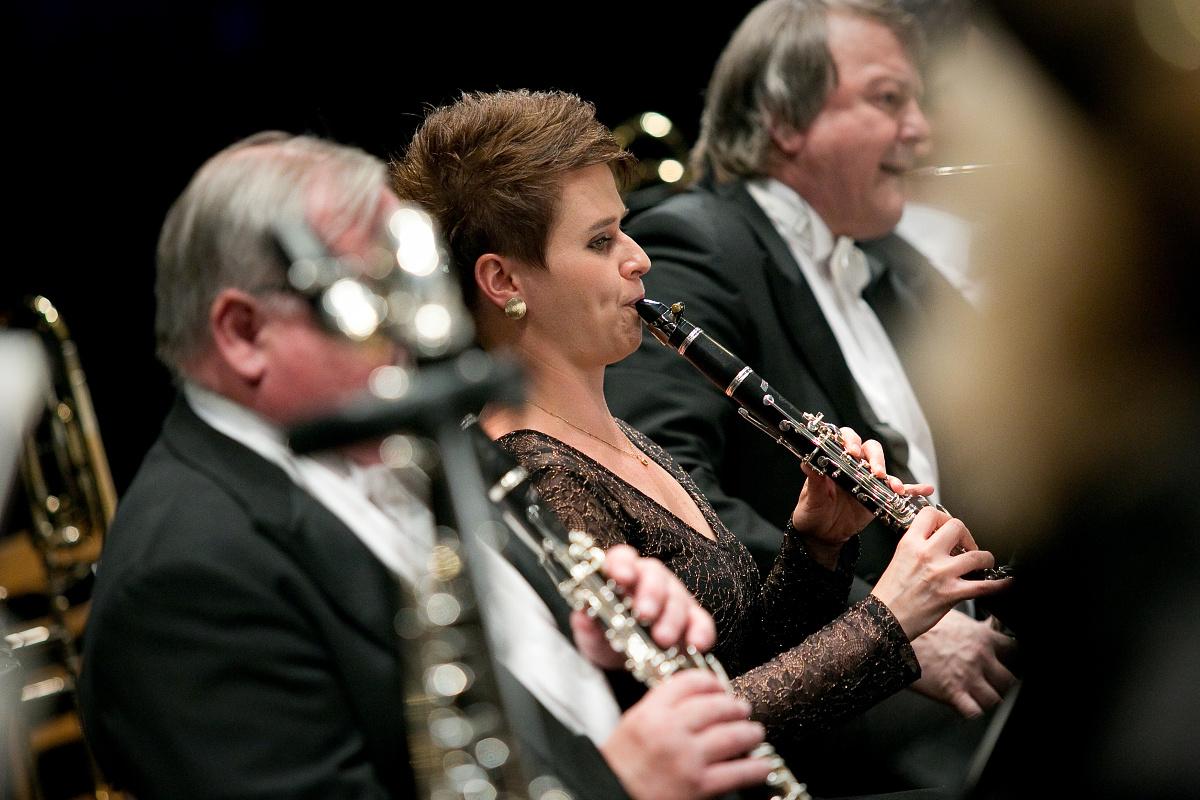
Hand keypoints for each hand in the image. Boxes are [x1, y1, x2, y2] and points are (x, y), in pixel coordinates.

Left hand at [571, 544, 715, 669]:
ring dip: (671, 618)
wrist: (630, 662)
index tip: (621, 577)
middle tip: (644, 614)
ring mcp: (674, 597)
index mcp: (622, 575)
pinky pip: (701, 620)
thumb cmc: (610, 640)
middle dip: (650, 593)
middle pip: (654, 575)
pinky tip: (696, 645)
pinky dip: (700, 631)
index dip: (622, 564)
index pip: (622, 558)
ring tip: (663, 639)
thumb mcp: (593, 636)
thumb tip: (582, 615)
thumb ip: (586, 626)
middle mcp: (650, 580)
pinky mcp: (694, 619)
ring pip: (678, 597)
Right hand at [600, 670, 771, 799]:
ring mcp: (688, 758)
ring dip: (751, 733)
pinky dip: (757, 767)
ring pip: (733, 735)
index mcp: (651, 713)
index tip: (719, 686)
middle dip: (736, 706)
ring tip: (755, 733)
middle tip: (743, 708)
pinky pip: (739, 771)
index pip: (689, 682)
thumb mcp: (632, 726)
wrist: (611, 796)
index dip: (711, 681)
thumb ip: (660, 708)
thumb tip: (695, 699)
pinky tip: (763, 764)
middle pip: (716, 706)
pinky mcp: (700, 785)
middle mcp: (670, 731)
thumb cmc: (619, 768)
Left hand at [791, 426, 931, 567]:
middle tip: (875, 471)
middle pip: (870, 450)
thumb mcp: (810, 497)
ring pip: (883, 469)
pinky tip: (925, 489)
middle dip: (875, 458)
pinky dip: (912, 489)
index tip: (852, 451)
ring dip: (890, 475)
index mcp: (835, 461)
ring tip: (894, 486)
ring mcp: (867, 480)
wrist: (822, 535)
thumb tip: (807, 460)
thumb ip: (813, 480)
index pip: (845, 440)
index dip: (850, 440)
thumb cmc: (812, 512)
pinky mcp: (878, 496)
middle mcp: (853, 466)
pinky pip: (897, 490)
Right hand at [870, 507, 1011, 639]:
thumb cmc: (890, 593)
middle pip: (957, 527)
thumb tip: (937, 541)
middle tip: (967, 545)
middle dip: (967, 535)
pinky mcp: (951, 593)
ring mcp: (941, 573)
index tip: (947, 526)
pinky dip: (999, 584)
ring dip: (986, 558)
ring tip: (984, 563)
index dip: (943, 517)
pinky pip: (984, 586)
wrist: (885, 618)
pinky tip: (1006, 582)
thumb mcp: (898, 559)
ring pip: (977, 555)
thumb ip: (917, 546)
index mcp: (910, 543)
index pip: (931, 514)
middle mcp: (927, 554)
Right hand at [910, 610, 1017, 716]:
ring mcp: (967, 677)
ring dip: (988, 699)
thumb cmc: (922, 628)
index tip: (1011, 662)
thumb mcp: (954, 618)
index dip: (1014, 659)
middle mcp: (979, 658)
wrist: (896, 638)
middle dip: (1003, 684)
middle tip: (994, 683)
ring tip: (979, 696)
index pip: (1016, 651)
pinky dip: (971, 712)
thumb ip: (977, 625)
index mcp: (982, 637)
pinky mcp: (953, 693)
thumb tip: (990, 623)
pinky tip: (965, 706)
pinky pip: (973, 713)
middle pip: (1010, 680)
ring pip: (995, 700)